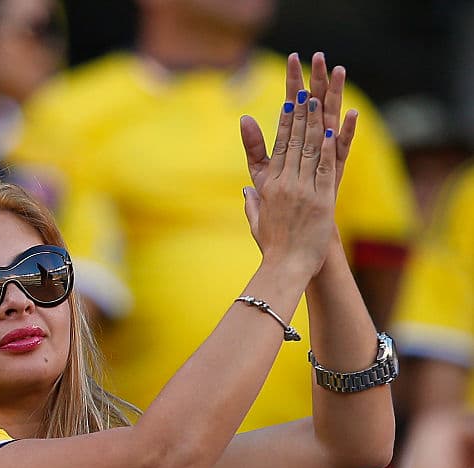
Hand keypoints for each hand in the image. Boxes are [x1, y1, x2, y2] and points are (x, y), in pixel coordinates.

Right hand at [240, 76, 336, 275]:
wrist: (285, 268)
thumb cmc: (272, 247)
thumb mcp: (256, 220)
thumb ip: (252, 201)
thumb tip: (246, 188)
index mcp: (269, 186)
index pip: (279, 145)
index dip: (286, 119)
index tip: (291, 97)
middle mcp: (285, 184)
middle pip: (294, 140)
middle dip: (300, 110)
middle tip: (306, 86)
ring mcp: (303, 191)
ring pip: (310, 149)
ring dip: (315, 121)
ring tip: (320, 97)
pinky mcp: (321, 202)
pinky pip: (325, 169)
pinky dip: (329, 148)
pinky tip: (333, 128)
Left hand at [242, 53, 356, 202]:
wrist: (298, 243)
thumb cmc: (282, 211)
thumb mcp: (263, 177)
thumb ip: (256, 150)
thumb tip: (243, 120)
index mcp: (297, 147)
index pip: (294, 109)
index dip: (293, 85)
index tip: (293, 59)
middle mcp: (314, 149)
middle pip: (315, 109)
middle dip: (315, 82)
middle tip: (319, 54)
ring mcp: (326, 161)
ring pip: (332, 123)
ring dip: (336, 98)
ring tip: (338, 71)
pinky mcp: (335, 177)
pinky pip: (342, 152)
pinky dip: (347, 134)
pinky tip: (351, 115)